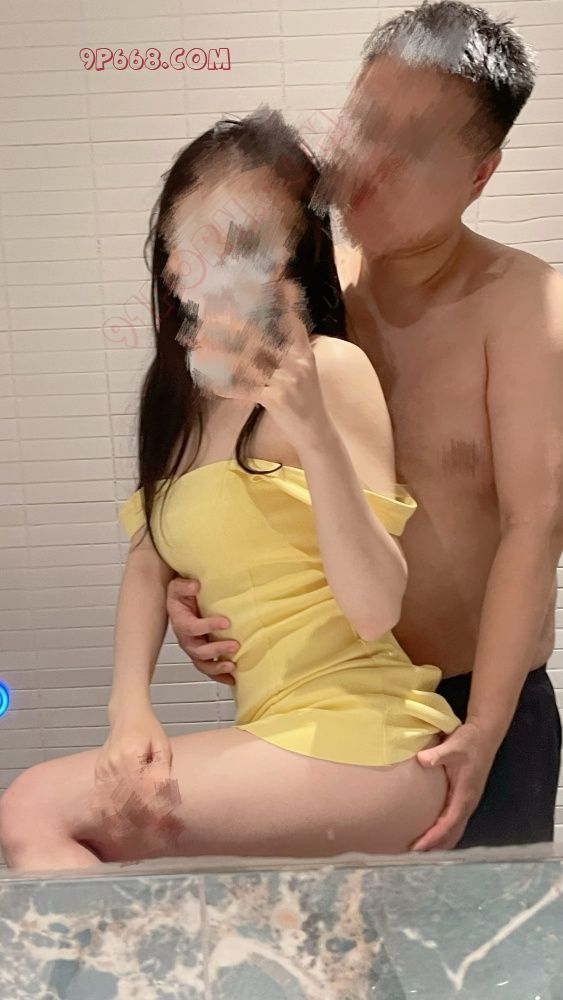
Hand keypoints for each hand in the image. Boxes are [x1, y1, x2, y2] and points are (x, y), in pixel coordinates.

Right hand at [92, 705, 182, 846]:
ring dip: (126, 824)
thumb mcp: (162, 746)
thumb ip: (161, 770)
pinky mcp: (98, 774)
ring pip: (113, 804)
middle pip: (126, 801)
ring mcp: (102, 770)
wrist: (126, 716)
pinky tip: (119, 830)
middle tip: (157, 838)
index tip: (165, 827)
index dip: (153, 811)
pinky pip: (103, 801)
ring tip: (140, 839)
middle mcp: (112, 764)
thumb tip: (162, 796)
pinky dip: (111, 817)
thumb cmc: (149, 730)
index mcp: (130, 754)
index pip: (142, 791)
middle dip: (142, 822)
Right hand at [166, 576, 239, 685]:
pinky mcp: (201, 653)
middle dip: (216, 649)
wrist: (181, 601)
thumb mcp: (179, 585)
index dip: (208, 626)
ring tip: (232, 665)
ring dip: (217, 667)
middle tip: (234, 645)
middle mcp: (186, 639)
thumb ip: (185, 585)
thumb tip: (196, 586)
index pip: (192, 627)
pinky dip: (219, 676)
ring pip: (202, 664)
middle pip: (198, 650)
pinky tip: (232, 679)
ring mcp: (193, 648)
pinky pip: (208, 668)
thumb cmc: (181, 595)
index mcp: (180, 622)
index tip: (226, 623)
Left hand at [200, 279, 326, 445]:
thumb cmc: (306, 400)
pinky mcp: (276, 400)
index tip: (261, 284)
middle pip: (259, 337)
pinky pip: (245, 389)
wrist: (316, 432)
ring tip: (199, 345)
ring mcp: (287, 381)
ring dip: (219, 353)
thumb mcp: (305, 370)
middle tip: (209, 315)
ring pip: (246, 361)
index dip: (277, 301)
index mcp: (304, 353)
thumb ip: (289, 349)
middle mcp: (296, 363)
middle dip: (231, 325)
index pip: (289, 320)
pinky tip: (210, 383)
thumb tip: (269, 328)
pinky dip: (226, 386)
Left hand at [408, 722, 496, 851]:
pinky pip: (454, 822)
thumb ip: (438, 754)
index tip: (417, 848)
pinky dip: (443, 832)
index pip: (448, 824)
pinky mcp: (465, 797)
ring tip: (419, 849)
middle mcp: (468, 803)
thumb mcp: (454, 745)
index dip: (433, 838)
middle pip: (452, 834)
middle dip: (434, 846)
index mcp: (464, 795)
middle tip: (411, 855)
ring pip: (454, 830)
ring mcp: (468, 801)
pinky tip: (432, 833)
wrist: (485, 735)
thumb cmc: (469, 741)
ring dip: (439, 841)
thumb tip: (422, 760)